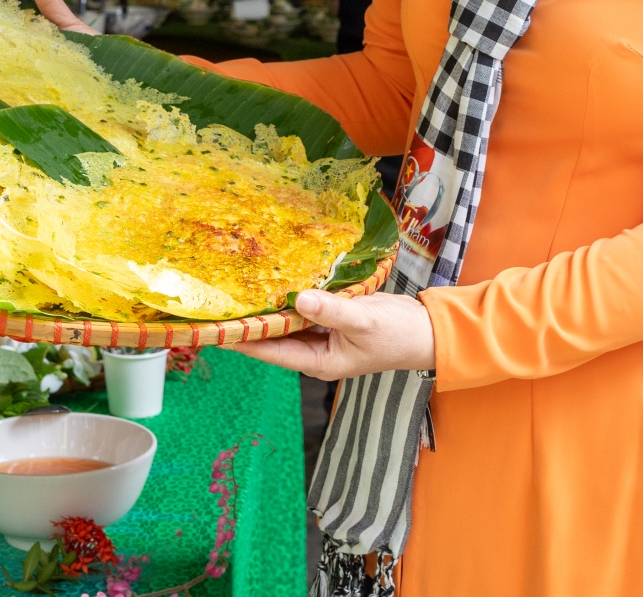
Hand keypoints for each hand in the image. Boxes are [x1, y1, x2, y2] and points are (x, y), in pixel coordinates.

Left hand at [227, 289, 435, 379]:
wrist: (427, 330)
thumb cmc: (398, 335)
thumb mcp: (363, 321)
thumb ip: (332, 310)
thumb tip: (300, 299)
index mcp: (319, 362)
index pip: (271, 351)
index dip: (243, 339)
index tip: (215, 328)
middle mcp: (315, 350)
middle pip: (274, 336)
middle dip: (251, 320)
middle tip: (220, 301)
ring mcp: (322, 334)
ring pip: (288, 320)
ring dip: (269, 306)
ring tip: (238, 288)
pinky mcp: (331, 318)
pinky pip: (304, 307)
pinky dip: (292, 296)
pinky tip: (276, 279)